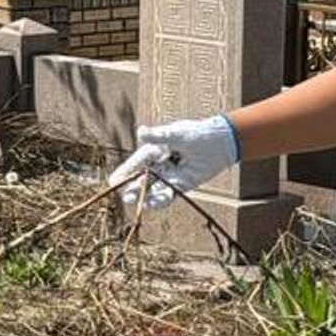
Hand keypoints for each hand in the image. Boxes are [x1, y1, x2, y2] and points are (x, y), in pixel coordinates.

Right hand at [108, 115, 241, 210]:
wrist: (222, 143)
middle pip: (142, 178)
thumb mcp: (177, 134)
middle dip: (131, 187)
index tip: (113, 181)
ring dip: (142, 195)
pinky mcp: (183, 185)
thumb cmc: (199, 133)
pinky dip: (159, 200)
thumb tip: (140, 132)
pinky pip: (168, 195)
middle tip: (121, 195)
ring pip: (153, 188)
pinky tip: (150, 204)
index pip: (137, 162)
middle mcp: (162, 163)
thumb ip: (158, 136)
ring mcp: (172, 175)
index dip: (125, 171)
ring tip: (132, 200)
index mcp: (157, 149)